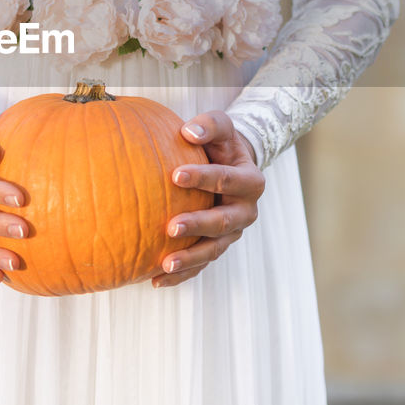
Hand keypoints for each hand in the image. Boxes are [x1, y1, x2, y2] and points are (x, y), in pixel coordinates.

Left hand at [151, 110, 263, 287]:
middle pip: (222, 222)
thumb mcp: (221, 127)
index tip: (175, 175)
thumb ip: (208, 125)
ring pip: (212, 250)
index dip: (203, 178)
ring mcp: (232, 234)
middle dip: (197, 225)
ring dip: (190, 259)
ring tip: (164, 264)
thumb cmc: (221, 144)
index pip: (226, 179)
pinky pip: (200, 265)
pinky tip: (155, 280)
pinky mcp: (217, 247)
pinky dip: (181, 275)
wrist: (231, 166)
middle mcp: (245, 211)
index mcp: (250, 181)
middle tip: (171, 227)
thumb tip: (187, 131)